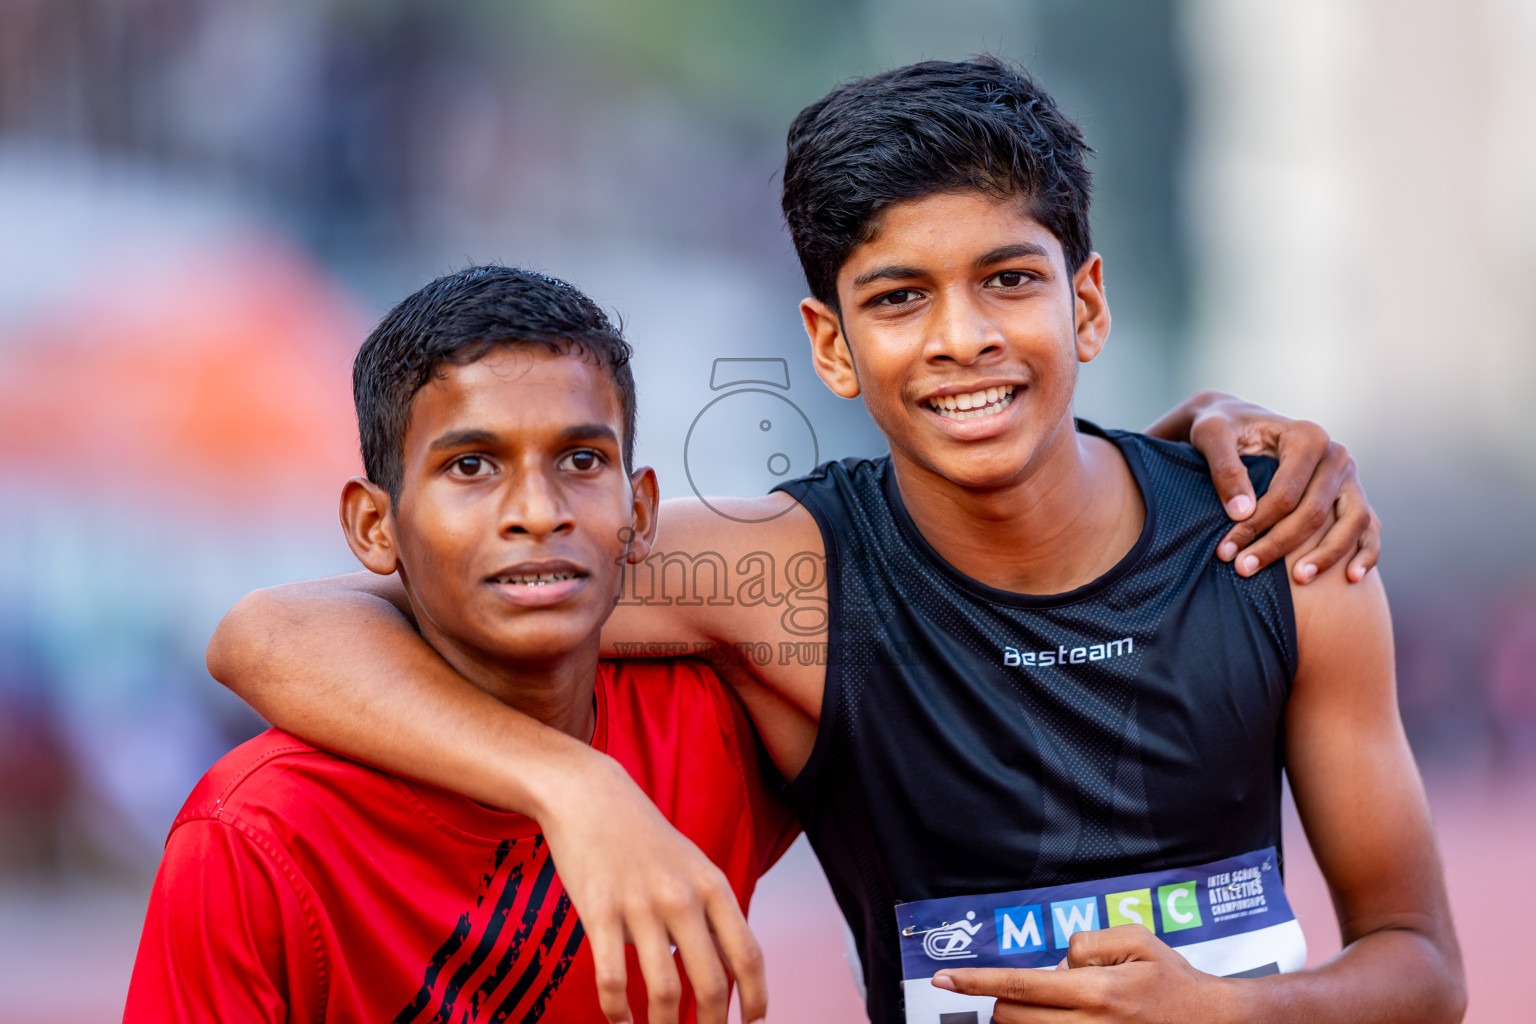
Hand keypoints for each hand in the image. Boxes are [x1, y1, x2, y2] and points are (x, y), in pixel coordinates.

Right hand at [536, 753, 765, 1023]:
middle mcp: (683, 897)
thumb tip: (724, 969)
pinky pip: (613, 979)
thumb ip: (710, 911)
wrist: (589, 795)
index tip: (752, 1022)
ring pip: (664, 989)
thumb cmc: (642, 836)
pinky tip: (620, 1021)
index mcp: (712, 885)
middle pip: (711, 983)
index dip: (756, 998)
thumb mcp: (691, 864)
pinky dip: (618, 1012)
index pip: (748, 954)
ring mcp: (640, 904)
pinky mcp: (599, 910)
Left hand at [934, 925, 1240, 1022]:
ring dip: (1021, 1017)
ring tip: (1050, 1005)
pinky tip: (1052, 1016)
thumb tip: (1058, 961)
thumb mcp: (1136, 940)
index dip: (974, 981)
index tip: (942, 979)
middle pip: (1010, 1017)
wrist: (1212, 1022)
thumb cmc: (1172, 979)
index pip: (1019, 984)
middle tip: (1027, 989)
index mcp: (1097, 990)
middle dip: (1002, 999)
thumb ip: (1089, 942)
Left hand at [1147, 391, 1380, 584]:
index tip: (1225, 550)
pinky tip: (1351, 578)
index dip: (1256, 525)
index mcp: (1307, 436)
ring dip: (1327, 556)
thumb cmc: (1222, 429)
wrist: (1238, 424)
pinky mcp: (1352, 495)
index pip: (1286, 493)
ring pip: (1352, 521)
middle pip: (1315, 511)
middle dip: (1278, 545)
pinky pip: (1369, 527)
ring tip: (1299, 580)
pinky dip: (1366, 552)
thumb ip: (1225, 469)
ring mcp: (1349, 477)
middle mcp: (1335, 455)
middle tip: (1243, 570)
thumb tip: (1242, 512)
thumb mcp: (1211, 436)